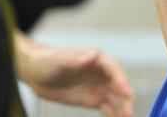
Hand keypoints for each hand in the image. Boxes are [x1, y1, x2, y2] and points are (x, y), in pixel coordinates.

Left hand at [14, 33, 133, 116]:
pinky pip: (108, 107)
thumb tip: (93, 55)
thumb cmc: (47, 62)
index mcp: (98, 60)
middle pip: (118, 86)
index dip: (121, 81)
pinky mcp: (93, 99)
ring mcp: (99, 87)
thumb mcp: (59, 60)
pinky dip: (114, 114)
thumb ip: (76, 58)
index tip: (126, 92)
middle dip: (125, 99)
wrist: (36, 74)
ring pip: (116, 99)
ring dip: (122, 109)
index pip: (114, 70)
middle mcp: (103, 73)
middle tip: (129, 112)